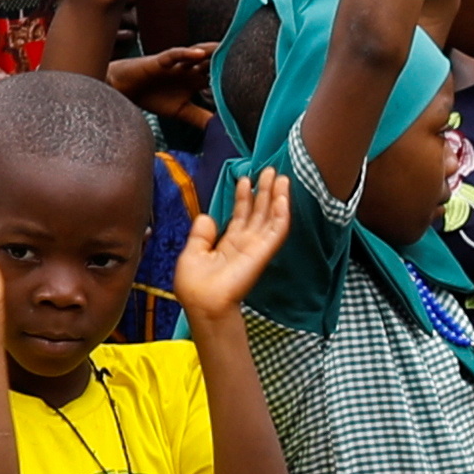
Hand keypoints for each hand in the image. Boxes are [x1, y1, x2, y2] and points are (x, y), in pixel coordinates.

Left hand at [170, 163, 291, 315]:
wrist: (203, 303)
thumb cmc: (194, 285)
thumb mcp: (191, 253)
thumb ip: (201, 234)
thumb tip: (207, 216)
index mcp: (228, 244)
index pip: (240, 215)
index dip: (244, 197)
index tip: (245, 179)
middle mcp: (245, 243)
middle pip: (258, 212)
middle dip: (264, 191)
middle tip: (270, 170)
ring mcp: (256, 247)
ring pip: (270, 216)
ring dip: (276, 196)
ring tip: (280, 176)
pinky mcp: (263, 251)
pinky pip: (277, 229)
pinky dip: (282, 212)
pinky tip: (283, 196)